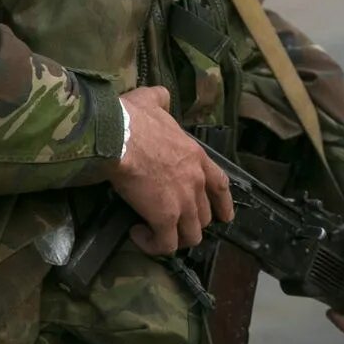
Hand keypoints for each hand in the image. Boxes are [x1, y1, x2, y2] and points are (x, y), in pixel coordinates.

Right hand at [109, 86, 233, 253]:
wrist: (118, 137)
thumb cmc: (132, 119)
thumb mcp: (152, 100)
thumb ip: (161, 100)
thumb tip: (161, 97)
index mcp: (196, 156)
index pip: (220, 184)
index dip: (223, 203)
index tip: (224, 216)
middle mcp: (195, 181)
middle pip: (205, 215)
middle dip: (190, 222)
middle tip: (171, 224)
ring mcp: (183, 201)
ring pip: (190, 235)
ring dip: (174, 238)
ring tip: (154, 233)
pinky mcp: (164, 217)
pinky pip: (166, 244)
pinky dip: (154, 245)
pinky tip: (137, 234)